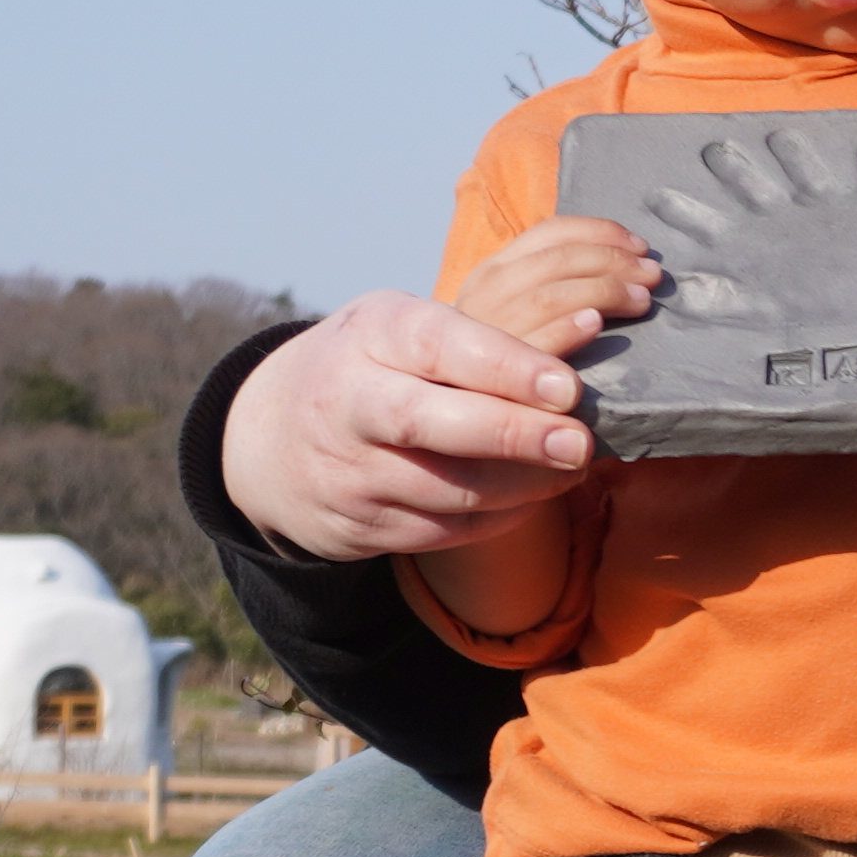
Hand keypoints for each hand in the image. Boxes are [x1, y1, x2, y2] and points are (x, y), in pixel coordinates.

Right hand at [219, 285, 605, 563]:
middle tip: (580, 443)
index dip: (506, 367)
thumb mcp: (399, 326)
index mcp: (370, 335)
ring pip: (448, 489)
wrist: (268, 439)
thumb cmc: (369, 365)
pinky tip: (535, 494)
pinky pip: (446, 530)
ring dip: (522, 484)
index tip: (568, 388)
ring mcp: (351, 471)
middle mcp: (350, 402)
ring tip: (575, 466)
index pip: (438, 346)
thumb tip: (589, 330)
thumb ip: (476, 336)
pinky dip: (501, 515)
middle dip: (513, 435)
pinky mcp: (362, 526)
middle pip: (431, 423)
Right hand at [448, 215, 660, 358]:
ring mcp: (486, 337)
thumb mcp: (522, 314)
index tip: (640, 246)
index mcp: (492, 274)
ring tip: (642, 301)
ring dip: (604, 290)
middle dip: (613, 261)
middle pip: (556, 260)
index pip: (549, 234)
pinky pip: (535, 342)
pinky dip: (568, 327)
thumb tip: (626, 260)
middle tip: (652, 276)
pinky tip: (595, 324)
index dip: (600, 232)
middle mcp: (483, 298)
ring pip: (550, 294)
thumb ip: (556, 285)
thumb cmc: (508, 370)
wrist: (469, 421)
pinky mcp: (494, 379)